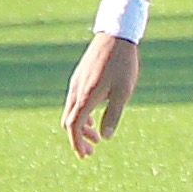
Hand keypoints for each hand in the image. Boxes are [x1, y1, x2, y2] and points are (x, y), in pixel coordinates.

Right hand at [63, 32, 139, 153]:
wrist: (115, 35)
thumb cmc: (122, 64)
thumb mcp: (123, 92)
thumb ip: (113, 115)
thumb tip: (106, 137)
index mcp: (86, 97)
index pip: (74, 126)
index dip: (77, 143)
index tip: (85, 155)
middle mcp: (76, 91)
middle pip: (69, 121)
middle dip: (78, 139)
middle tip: (91, 151)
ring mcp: (76, 83)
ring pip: (71, 111)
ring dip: (81, 127)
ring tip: (96, 137)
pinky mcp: (79, 77)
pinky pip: (74, 102)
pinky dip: (81, 115)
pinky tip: (93, 118)